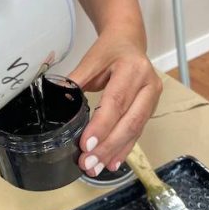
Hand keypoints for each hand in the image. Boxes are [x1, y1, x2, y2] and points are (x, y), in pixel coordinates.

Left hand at [70, 31, 162, 175]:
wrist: (129, 41)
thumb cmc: (109, 51)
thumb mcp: (90, 61)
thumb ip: (75, 81)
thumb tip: (56, 99)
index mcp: (132, 69)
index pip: (116, 102)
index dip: (101, 126)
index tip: (86, 145)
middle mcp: (148, 85)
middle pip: (129, 121)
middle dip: (108, 146)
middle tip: (88, 163)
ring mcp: (152, 99)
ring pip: (134, 131)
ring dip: (114, 152)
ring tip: (96, 168)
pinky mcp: (150, 109)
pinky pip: (137, 133)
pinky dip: (123, 150)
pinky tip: (112, 163)